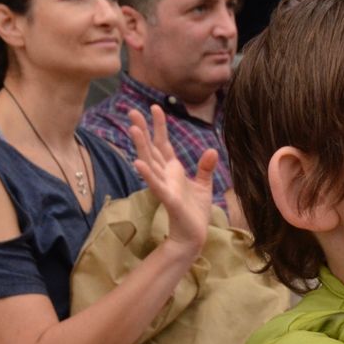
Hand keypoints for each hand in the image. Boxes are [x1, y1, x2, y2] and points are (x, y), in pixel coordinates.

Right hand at [128, 105, 216, 253]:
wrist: (194, 236)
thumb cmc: (195, 211)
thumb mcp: (204, 185)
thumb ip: (205, 168)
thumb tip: (211, 150)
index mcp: (173, 170)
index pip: (163, 144)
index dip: (159, 126)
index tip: (155, 107)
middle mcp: (165, 176)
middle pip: (151, 149)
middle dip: (143, 130)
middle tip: (132, 111)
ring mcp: (165, 187)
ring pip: (151, 163)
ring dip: (141, 146)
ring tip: (133, 129)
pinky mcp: (169, 199)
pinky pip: (156, 185)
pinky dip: (148, 174)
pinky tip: (138, 163)